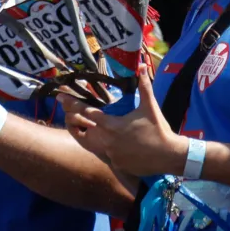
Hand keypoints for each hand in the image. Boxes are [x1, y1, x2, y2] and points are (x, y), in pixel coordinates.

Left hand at [58, 70, 187, 177]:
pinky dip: (106, 148)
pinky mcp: (116, 164)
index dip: (73, 104)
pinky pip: (106, 154)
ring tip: (87, 128)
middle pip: (84, 128)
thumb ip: (144, 86)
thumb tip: (141, 66)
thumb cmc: (158, 129)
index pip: (87, 113)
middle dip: (75, 119)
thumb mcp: (150, 106)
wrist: (168, 155)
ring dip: (90, 134)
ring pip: (93, 143)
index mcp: (112, 125)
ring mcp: (111, 154)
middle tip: (67, 111)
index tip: (61, 98)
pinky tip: (113, 144)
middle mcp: (107, 140)